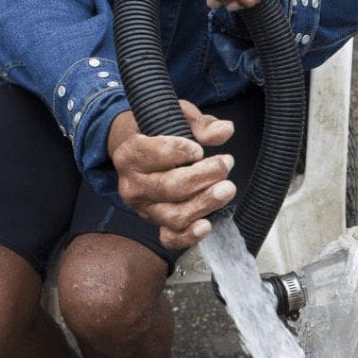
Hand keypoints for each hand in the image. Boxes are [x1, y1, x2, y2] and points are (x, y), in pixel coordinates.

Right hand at [108, 101, 236, 248]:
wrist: (140, 152)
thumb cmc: (158, 133)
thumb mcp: (176, 118)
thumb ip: (200, 124)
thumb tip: (224, 130)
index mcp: (130, 155)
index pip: (151, 155)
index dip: (178, 152)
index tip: (198, 149)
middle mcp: (133, 185)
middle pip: (170, 187)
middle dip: (203, 177)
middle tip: (225, 164)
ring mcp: (144, 208)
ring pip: (174, 215)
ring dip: (205, 204)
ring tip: (226, 189)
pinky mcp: (156, 224)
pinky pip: (170, 238)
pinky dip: (188, 236)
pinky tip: (207, 226)